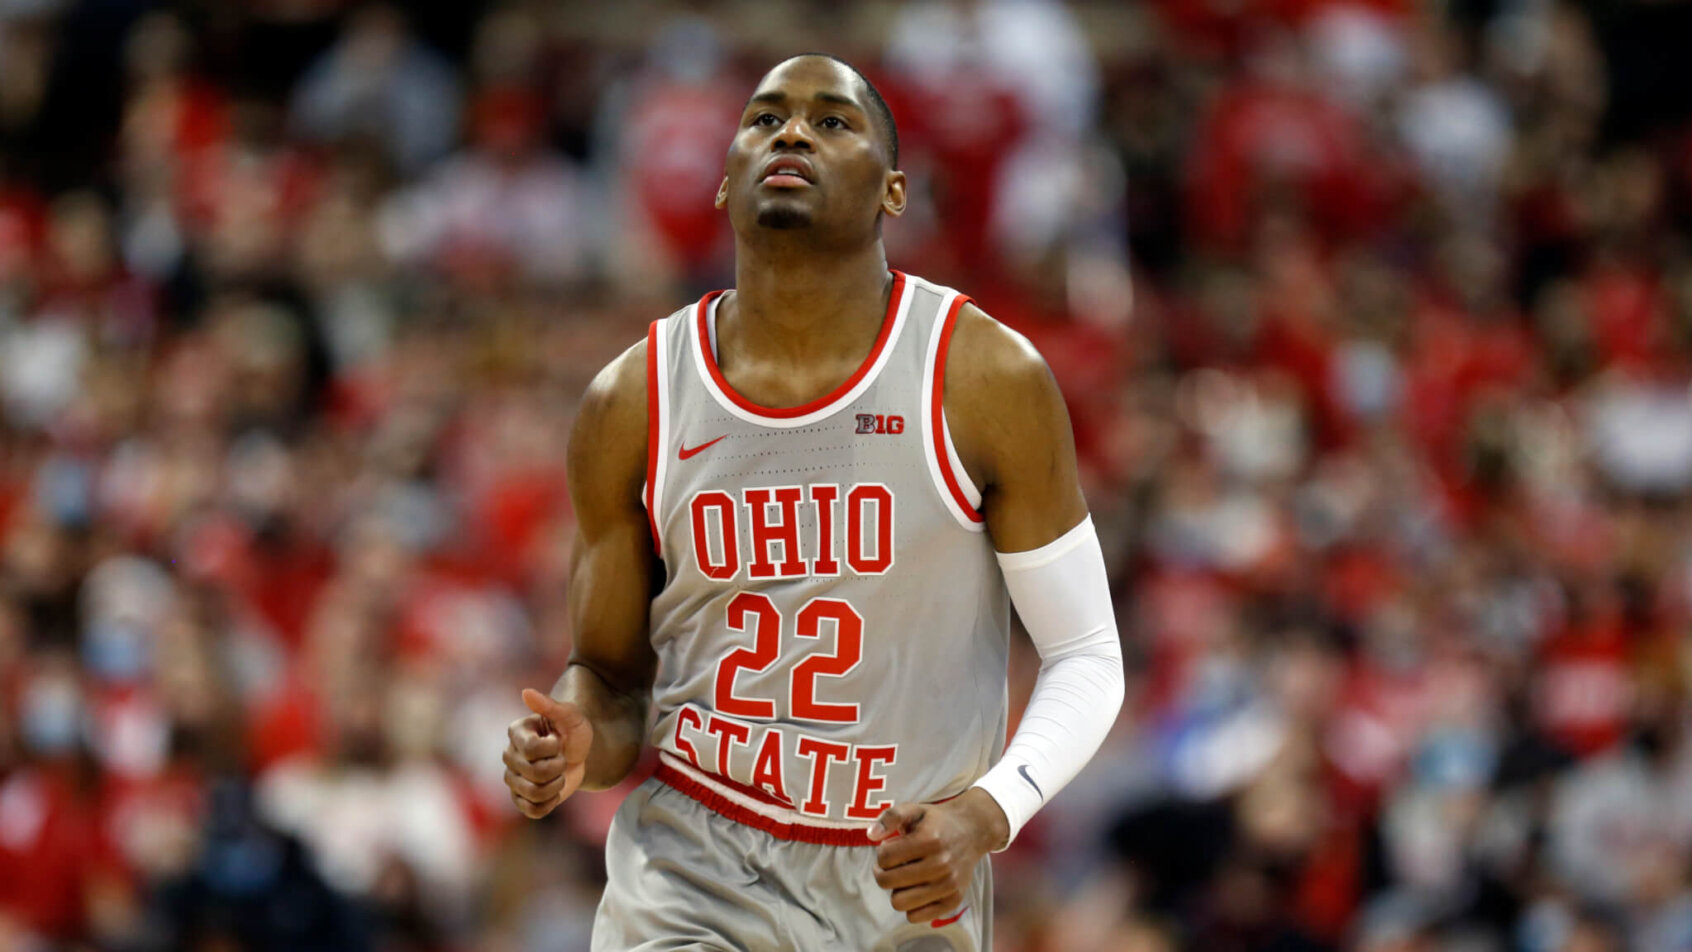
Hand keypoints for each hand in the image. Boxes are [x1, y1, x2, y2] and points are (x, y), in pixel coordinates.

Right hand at [503, 688, 592, 818]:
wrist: (579, 752)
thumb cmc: (573, 729)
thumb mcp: (569, 715)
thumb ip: (549, 705)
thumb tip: (526, 692)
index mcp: (517, 733)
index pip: (532, 750)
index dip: (553, 749)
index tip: (558, 741)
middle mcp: (509, 756)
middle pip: (535, 774)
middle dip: (558, 767)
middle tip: (561, 758)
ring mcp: (512, 778)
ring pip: (534, 794)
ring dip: (556, 786)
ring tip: (558, 774)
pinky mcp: (520, 798)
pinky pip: (533, 810)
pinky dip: (550, 802)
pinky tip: (555, 791)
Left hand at [867, 788, 1010, 922]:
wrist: (972, 831)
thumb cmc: (936, 821)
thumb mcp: (913, 809)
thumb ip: (890, 817)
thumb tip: (871, 835)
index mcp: (929, 840)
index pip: (885, 858)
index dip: (881, 853)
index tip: (889, 848)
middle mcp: (941, 864)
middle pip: (888, 882)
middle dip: (883, 872)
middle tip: (891, 865)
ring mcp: (948, 885)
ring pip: (899, 903)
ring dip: (896, 890)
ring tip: (904, 877)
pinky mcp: (953, 900)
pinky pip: (916, 917)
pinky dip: (910, 906)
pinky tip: (915, 889)